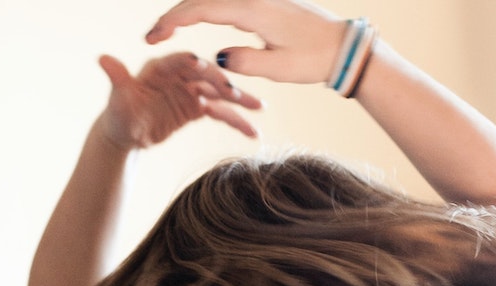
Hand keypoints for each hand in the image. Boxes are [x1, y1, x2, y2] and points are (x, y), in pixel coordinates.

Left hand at [95, 52, 262, 149]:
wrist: (126, 135)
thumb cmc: (119, 114)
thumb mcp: (119, 99)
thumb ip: (117, 78)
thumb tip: (103, 59)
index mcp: (161, 68)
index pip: (179, 62)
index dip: (190, 64)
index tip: (202, 65)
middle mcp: (180, 76)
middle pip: (205, 76)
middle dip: (222, 84)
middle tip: (235, 94)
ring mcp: (191, 91)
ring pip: (219, 94)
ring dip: (239, 101)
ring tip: (259, 108)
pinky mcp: (198, 108)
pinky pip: (220, 113)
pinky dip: (236, 121)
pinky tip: (253, 132)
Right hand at [146, 0, 345, 83]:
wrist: (344, 47)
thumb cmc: (316, 59)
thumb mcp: (279, 68)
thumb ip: (245, 62)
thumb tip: (218, 58)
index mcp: (253, 9)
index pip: (200, 10)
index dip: (172, 22)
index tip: (152, 37)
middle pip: (200, 0)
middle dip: (172, 16)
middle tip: (150, 37)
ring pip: (211, 0)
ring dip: (186, 12)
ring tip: (167, 31)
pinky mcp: (263, 2)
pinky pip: (224, 2)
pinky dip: (204, 11)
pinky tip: (195, 22)